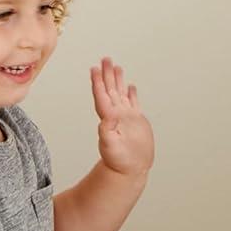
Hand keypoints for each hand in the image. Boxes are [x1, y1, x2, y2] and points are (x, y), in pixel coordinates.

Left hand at [91, 58, 153, 177]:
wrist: (130, 170)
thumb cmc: (119, 162)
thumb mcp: (110, 147)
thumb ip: (106, 132)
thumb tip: (105, 118)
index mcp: (109, 118)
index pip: (102, 96)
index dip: (97, 82)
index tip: (94, 69)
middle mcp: (117, 115)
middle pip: (110, 89)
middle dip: (107, 74)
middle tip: (104, 59)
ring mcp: (127, 117)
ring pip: (120, 93)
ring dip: (117, 79)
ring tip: (115, 66)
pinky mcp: (136, 122)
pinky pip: (133, 103)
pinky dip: (131, 94)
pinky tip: (130, 86)